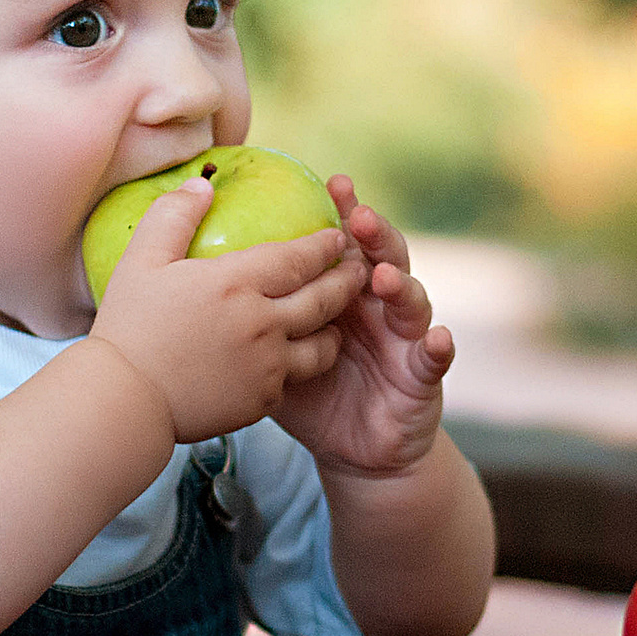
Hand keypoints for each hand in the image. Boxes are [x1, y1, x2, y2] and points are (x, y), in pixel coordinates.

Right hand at [89, 177, 365, 442]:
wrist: (124, 403)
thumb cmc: (128, 328)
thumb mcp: (141, 260)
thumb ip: (174, 216)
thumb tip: (202, 184)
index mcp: (236, 282)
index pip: (298, 257)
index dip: (324, 245)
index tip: (337, 236)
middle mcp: (262, 322)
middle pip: (324, 298)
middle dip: (348, 281)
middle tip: (359, 269)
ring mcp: (266, 365)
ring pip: (321, 345)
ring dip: (334, 328)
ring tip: (337, 319)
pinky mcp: (262, 400)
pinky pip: (294, 378)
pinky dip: (300, 365)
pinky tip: (297, 358)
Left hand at [272, 176, 455, 475]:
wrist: (355, 450)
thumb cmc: (313, 394)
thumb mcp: (279, 351)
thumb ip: (257, 314)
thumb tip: (197, 278)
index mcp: (346, 293)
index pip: (347, 245)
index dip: (344, 213)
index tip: (334, 184)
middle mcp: (379, 307)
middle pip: (382, 259)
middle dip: (374, 236)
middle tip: (358, 218)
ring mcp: (405, 338)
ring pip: (410, 300)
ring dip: (400, 284)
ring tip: (381, 276)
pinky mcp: (423, 377)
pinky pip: (434, 359)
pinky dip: (439, 347)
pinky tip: (437, 338)